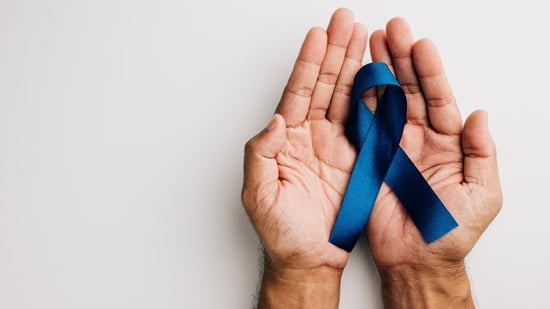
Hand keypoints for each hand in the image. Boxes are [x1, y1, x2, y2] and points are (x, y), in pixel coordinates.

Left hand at [241, 8, 365, 307]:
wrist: (308, 258)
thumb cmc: (280, 232)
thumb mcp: (258, 194)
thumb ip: (260, 154)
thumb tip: (275, 120)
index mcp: (286, 140)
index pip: (298, 93)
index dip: (308, 64)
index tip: (318, 35)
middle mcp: (310, 137)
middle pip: (324, 85)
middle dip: (335, 52)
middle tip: (346, 21)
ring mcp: (335, 146)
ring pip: (345, 97)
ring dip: (354, 65)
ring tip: (363, 36)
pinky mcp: (357, 160)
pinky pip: (365, 123)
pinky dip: (372, 98)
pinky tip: (377, 74)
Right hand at [365, 18, 502, 306]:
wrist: (416, 260)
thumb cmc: (450, 232)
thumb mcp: (482, 195)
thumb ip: (481, 154)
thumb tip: (479, 115)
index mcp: (449, 144)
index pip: (439, 99)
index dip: (430, 72)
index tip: (420, 45)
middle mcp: (420, 139)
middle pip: (410, 91)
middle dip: (401, 59)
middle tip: (391, 30)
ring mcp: (394, 147)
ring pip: (385, 102)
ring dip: (379, 72)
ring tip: (371, 44)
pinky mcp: (371, 159)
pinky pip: (364, 127)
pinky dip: (359, 103)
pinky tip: (355, 80)